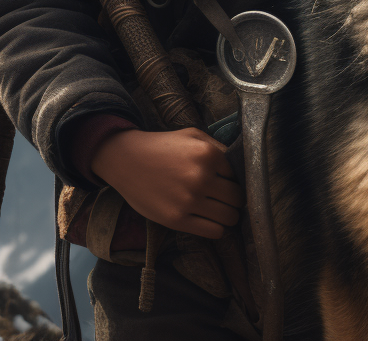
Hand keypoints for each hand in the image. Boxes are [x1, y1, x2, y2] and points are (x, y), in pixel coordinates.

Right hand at [90, 127, 244, 239]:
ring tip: (220, 211)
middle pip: (237, 198)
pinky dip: (217, 229)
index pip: (238, 175)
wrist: (127, 160)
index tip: (226, 183)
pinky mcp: (177, 219)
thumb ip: (217, 147)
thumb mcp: (193, 135)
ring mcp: (190, 200)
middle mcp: (202, 177)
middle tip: (226, 199)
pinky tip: (209, 220)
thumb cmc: (162, 146)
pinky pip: (214, 232)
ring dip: (228, 216)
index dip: (233, 180)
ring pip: (229, 218)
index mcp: (208, 154)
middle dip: (235, 200)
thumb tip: (239, 166)